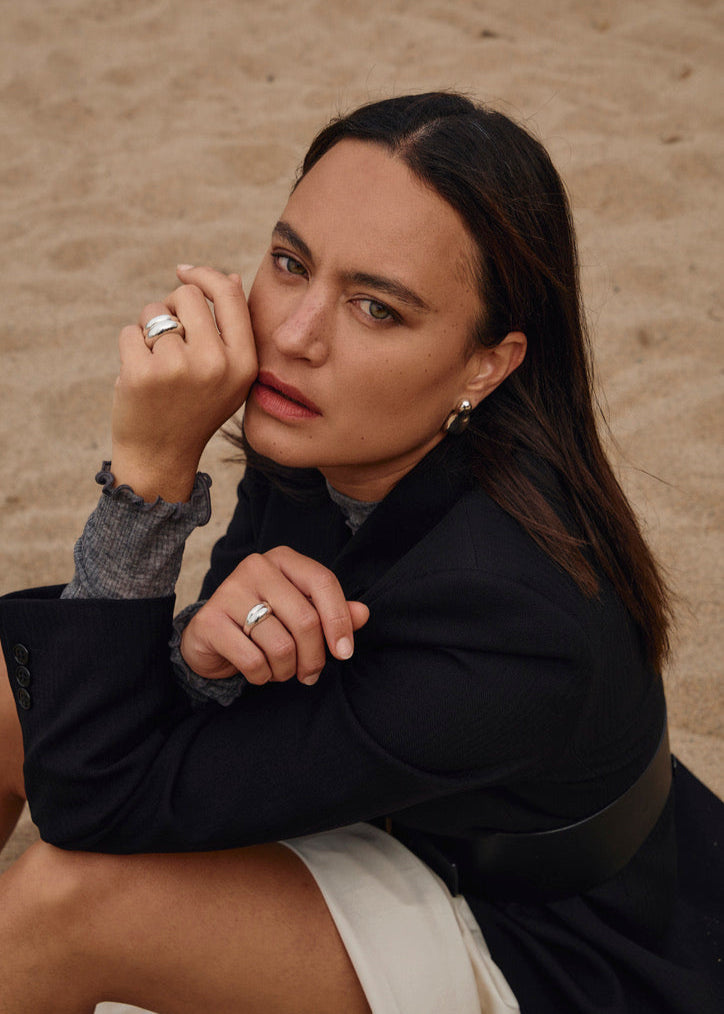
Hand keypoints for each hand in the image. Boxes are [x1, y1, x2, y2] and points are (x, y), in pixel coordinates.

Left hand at [111, 266, 256, 501]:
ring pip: (154, 312)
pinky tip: (139, 375)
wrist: (162, 456)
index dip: (204, 275)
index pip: (228, 294)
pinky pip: (130, 332)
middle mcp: (216, 364)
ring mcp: (179, 369)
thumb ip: (233, 329)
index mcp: (243, 363)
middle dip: (171, 306)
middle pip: (186, 294)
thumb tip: (229, 277)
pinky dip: (130, 347)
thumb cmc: (195, 407)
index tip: (184, 271)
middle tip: (169, 337)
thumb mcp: (229, 375)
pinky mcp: (143, 374)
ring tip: (157, 363)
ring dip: (148, 329)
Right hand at [181, 547, 369, 685]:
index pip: (323, 582)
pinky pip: (253, 660)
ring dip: (286, 670)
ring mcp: (230, 591)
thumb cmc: (264, 622)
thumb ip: (333, 612)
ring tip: (280, 670)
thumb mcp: (301, 613)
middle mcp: (256, 567)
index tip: (345, 652)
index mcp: (283, 559)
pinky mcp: (210, 620)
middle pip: (305, 620)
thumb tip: (363, 614)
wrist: (211, 637)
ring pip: (281, 645)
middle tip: (309, 674)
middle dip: (314, 657)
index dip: (340, 621)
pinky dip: (262, 676)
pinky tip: (258, 672)